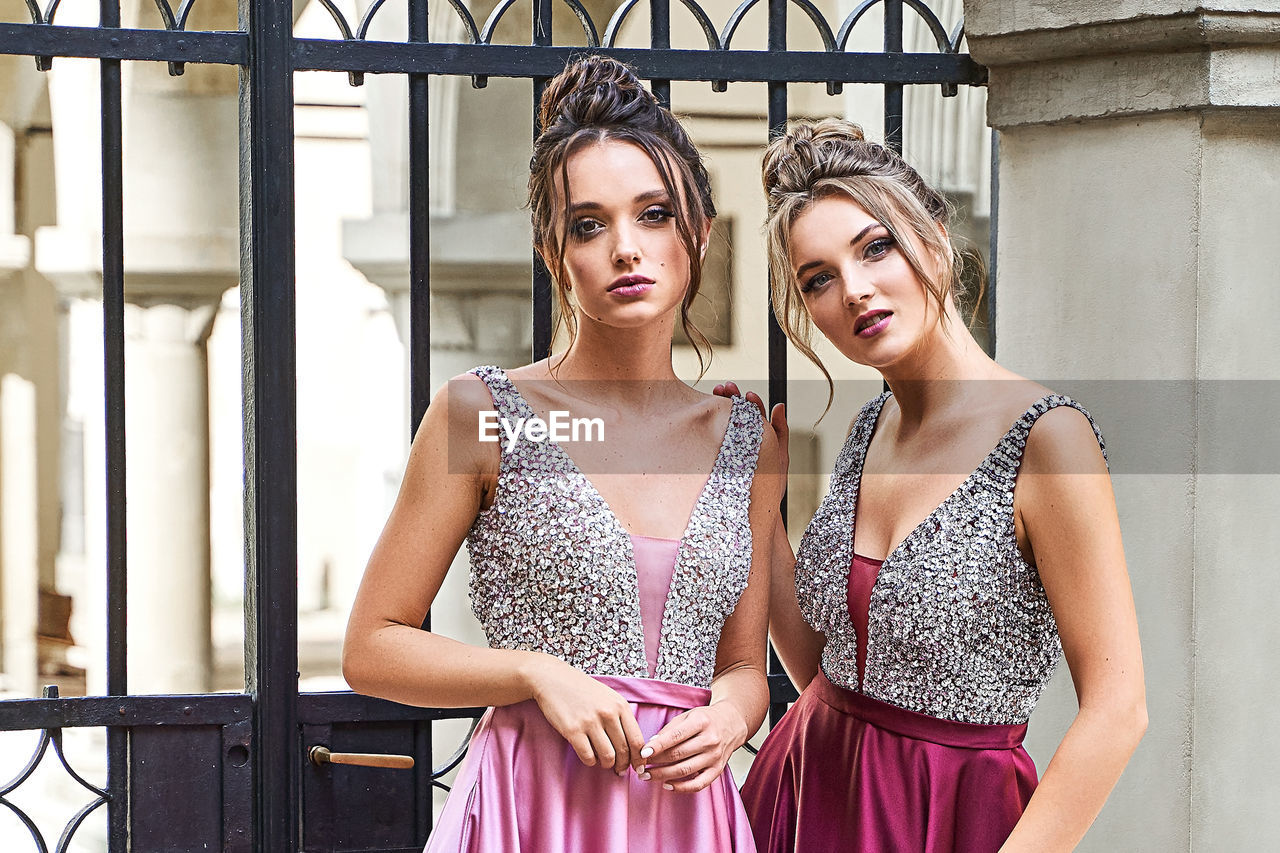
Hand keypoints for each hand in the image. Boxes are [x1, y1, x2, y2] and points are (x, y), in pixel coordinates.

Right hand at [525, 654, 645, 774]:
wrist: (554, 680)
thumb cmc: (583, 690)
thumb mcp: (608, 697)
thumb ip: (621, 717)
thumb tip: (632, 746)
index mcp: (620, 705)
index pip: (637, 740)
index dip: (639, 758)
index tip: (637, 767)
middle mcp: (608, 714)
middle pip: (624, 750)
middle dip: (623, 765)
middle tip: (619, 769)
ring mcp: (590, 722)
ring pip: (608, 757)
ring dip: (607, 764)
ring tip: (604, 762)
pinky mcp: (573, 730)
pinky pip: (588, 757)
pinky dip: (591, 762)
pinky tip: (589, 756)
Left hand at [636, 702, 748, 792]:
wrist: (732, 724)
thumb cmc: (706, 719)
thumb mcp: (688, 716)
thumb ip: (670, 729)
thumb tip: (651, 745)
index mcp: (701, 722)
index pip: (675, 736)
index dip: (657, 746)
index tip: (642, 753)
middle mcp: (710, 740)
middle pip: (678, 755)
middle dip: (656, 762)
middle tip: (640, 766)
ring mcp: (715, 757)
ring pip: (685, 770)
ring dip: (663, 775)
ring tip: (648, 776)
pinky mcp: (717, 770)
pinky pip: (698, 784)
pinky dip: (681, 788)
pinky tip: (667, 785)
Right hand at [713, 381, 789, 479]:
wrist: (757, 513)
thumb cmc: (771, 486)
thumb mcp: (780, 457)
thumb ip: (781, 431)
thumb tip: (780, 405)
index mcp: (758, 439)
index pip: (753, 415)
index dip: (750, 402)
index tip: (747, 393)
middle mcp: (742, 442)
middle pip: (736, 415)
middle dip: (731, 399)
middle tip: (725, 387)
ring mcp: (728, 450)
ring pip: (724, 424)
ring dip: (720, 407)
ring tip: (715, 393)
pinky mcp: (716, 459)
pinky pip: (713, 440)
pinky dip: (710, 426)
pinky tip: (707, 416)